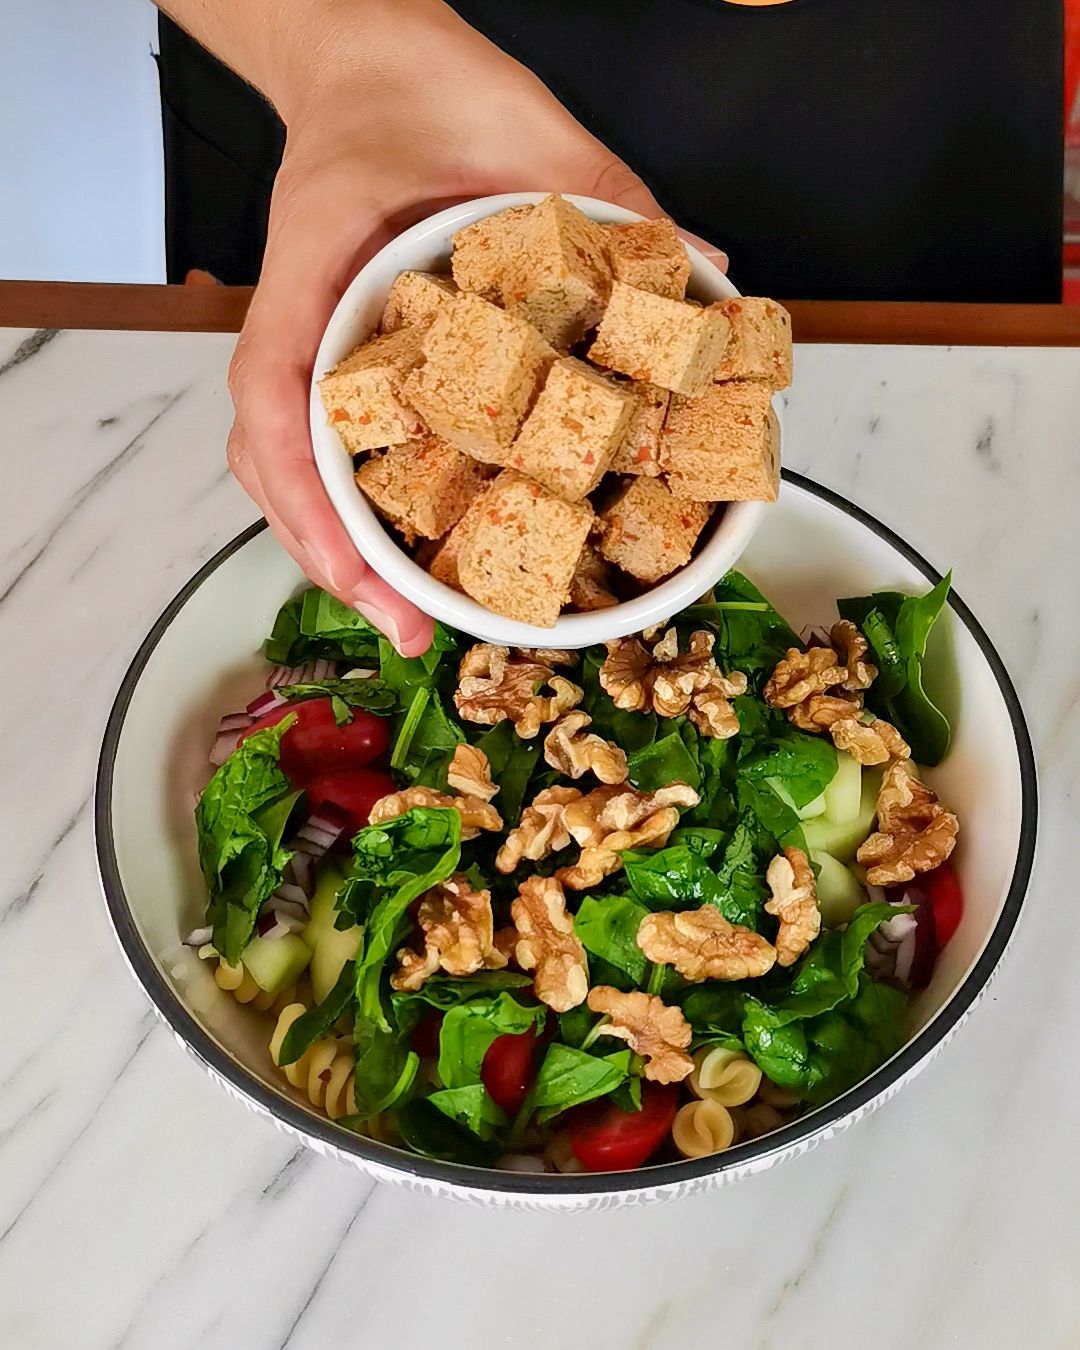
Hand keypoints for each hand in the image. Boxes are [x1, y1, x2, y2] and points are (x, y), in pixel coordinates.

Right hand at [226, 0, 725, 655]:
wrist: (371, 57)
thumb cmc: (422, 84)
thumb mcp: (526, 126)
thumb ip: (608, 198)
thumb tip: (708, 272)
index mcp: (318, 258)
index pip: (275, 389)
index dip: (306, 496)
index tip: (360, 573)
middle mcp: (302, 314)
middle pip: (276, 458)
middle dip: (333, 553)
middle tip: (406, 628)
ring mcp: (313, 338)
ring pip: (291, 461)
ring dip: (341, 544)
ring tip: (405, 613)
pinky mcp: (344, 352)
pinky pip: (330, 437)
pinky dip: (359, 501)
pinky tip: (412, 546)